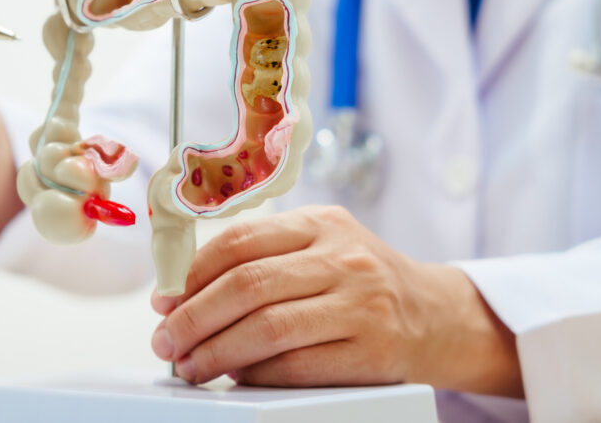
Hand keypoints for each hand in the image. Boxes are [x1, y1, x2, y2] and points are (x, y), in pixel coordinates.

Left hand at [149, 205, 521, 396]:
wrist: (437, 316)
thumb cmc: (360, 280)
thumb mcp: (319, 247)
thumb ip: (260, 257)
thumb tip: (179, 293)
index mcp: (321, 224)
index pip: (240, 241)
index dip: (192, 274)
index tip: (163, 300)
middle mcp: (343, 259)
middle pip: (248, 285)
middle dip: (194, 317)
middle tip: (165, 340)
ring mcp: (363, 305)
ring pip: (268, 328)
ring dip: (216, 352)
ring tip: (190, 365)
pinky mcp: (374, 353)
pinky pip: (298, 367)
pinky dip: (257, 375)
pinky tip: (236, 377)